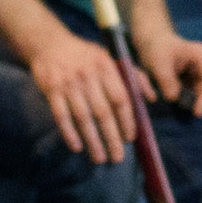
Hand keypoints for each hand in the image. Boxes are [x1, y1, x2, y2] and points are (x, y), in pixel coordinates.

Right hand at [26, 26, 136, 164]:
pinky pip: (61, 116)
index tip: (130, 138)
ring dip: (92, 140)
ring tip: (99, 158)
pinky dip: (69, 133)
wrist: (50, 44)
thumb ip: (134, 77)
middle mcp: (88, 75)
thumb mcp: (111, 59)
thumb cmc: (86, 56)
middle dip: (111, 137)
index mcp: (106, 67)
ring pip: (83, 117)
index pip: (121, 98)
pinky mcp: (51, 89)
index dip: (126, 120)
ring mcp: (69, 83)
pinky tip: (77, 147)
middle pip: (103, 112)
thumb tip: (152, 99)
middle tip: (117, 157)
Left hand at [130, 26, 201, 116]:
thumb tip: (173, 98)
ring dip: (201, 101)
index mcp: (201, 54)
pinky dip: (195, 100)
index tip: (198, 111)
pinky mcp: (196, 80)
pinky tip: (188, 107)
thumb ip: (166, 80)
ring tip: (192, 111)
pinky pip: (200, 93)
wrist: (153, 43)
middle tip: (196, 113)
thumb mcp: (158, 62)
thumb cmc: (156, 49)